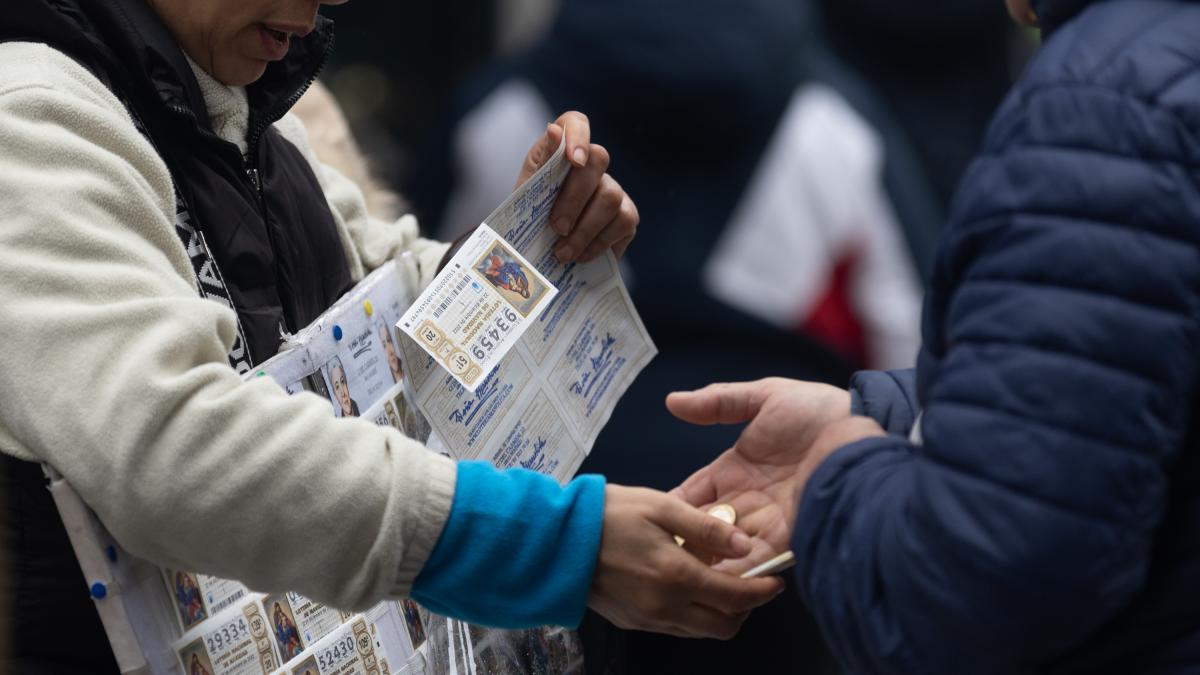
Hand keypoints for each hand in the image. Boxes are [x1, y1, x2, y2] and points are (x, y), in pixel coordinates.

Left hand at [517, 112, 637, 262]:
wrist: (539, 252)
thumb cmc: (531, 217)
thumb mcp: (526, 192)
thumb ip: (541, 164)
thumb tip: (553, 130)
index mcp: (561, 150)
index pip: (576, 123)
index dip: (578, 136)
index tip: (574, 161)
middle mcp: (593, 164)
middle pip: (598, 161)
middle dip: (574, 198)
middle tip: (556, 228)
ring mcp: (614, 188)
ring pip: (611, 197)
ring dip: (584, 229)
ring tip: (563, 252)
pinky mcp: (627, 216)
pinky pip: (623, 223)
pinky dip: (598, 243)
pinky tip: (581, 256)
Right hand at [588, 485, 783, 638]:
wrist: (554, 540)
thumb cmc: (608, 514)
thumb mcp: (660, 506)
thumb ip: (706, 528)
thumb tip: (747, 545)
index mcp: (677, 577)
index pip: (736, 597)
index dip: (762, 592)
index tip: (776, 582)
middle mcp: (666, 608)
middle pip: (724, 626)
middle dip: (745, 609)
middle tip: (749, 583)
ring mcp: (648, 620)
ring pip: (701, 631)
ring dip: (718, 612)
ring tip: (717, 580)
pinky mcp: (632, 623)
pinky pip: (676, 627)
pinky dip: (693, 613)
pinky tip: (686, 585)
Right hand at [667, 379, 879, 570]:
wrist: (863, 429)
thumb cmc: (819, 410)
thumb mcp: (765, 396)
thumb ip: (719, 401)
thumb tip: (673, 401)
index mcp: (737, 469)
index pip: (695, 494)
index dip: (673, 507)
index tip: (646, 520)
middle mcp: (750, 500)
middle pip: (707, 528)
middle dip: (685, 542)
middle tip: (657, 554)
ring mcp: (770, 521)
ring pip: (728, 548)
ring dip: (707, 560)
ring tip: (678, 574)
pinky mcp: (791, 536)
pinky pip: (757, 558)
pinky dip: (737, 569)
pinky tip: (715, 578)